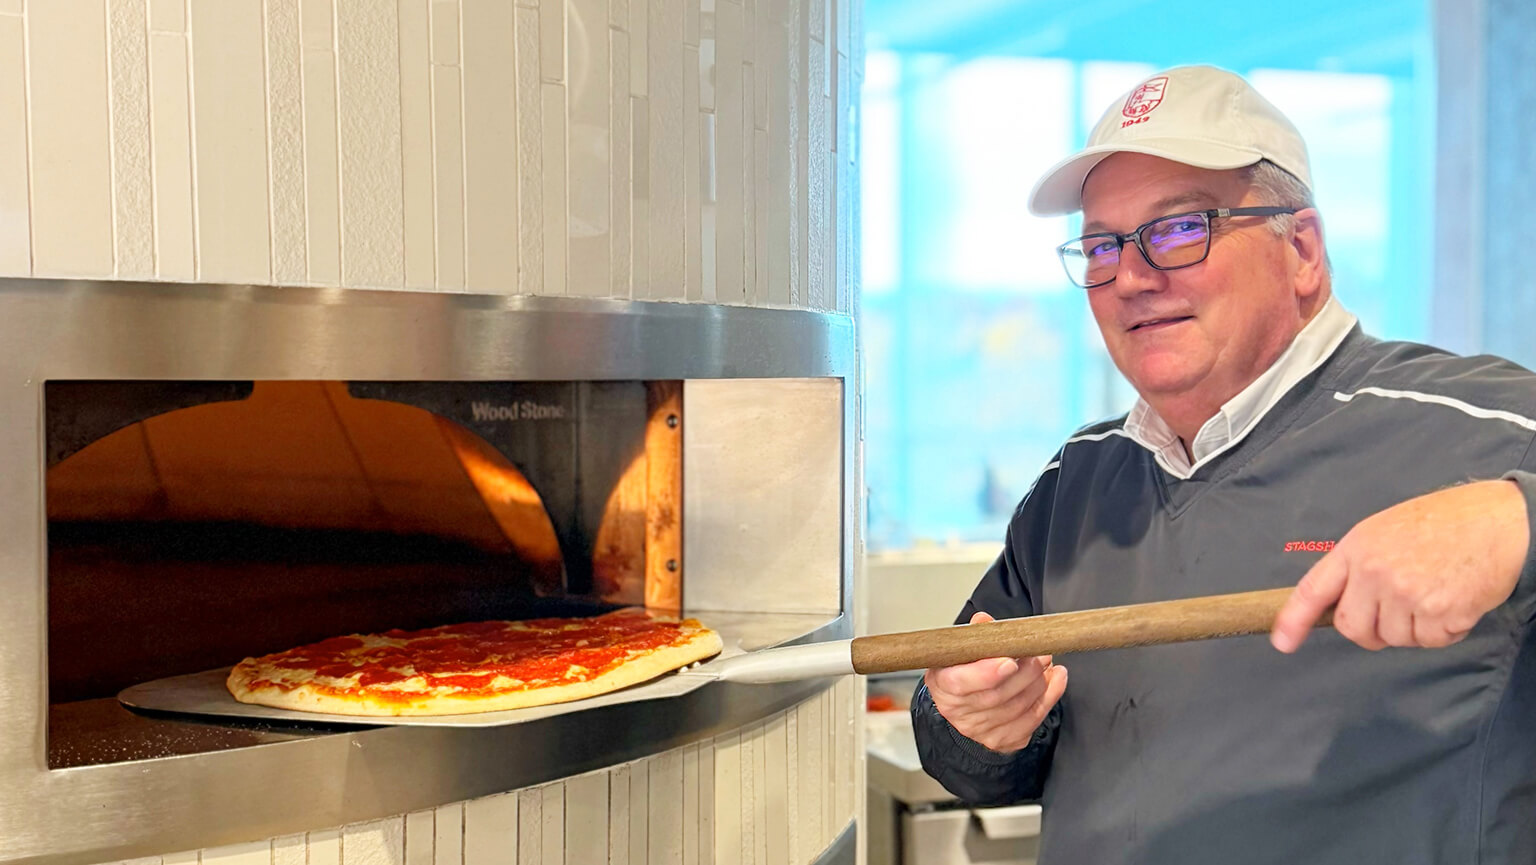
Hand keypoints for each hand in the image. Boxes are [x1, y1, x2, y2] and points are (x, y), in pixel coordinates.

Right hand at [923, 611, 1068, 752]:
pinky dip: (1050, 697)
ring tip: (1046, 662)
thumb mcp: (958, 651)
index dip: (988, 673)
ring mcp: (983, 730)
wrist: (960, 706)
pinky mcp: (1005, 739)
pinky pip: (1033, 719)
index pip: (963, 683)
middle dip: (1025, 672)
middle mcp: (961, 713)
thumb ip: (972, 636)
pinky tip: (1055, 679)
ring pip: (1019, 707)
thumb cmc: (960, 673)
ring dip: (1039, 682)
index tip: (1009, 661)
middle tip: (1038, 653)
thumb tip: (984, 620)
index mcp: (944, 686)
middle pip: (998, 696)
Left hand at [1272, 479, 1529, 652]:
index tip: (1282, 642)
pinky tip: (1455, 601)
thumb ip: (1360, 563)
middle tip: (1398, 612)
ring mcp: (1405, 594)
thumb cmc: (1447, 522)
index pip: (1313, 589)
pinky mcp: (1438, 614)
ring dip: (1415, 628)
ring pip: (1394, 638)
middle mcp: (1375, 572)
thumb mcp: (1386, 530)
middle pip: (1353, 628)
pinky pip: (1430, 642)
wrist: (1499, 521)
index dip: (1293, 619)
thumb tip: (1345, 600)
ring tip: (1435, 592)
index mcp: (1357, 548)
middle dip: (1372, 630)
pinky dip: (1444, 631)